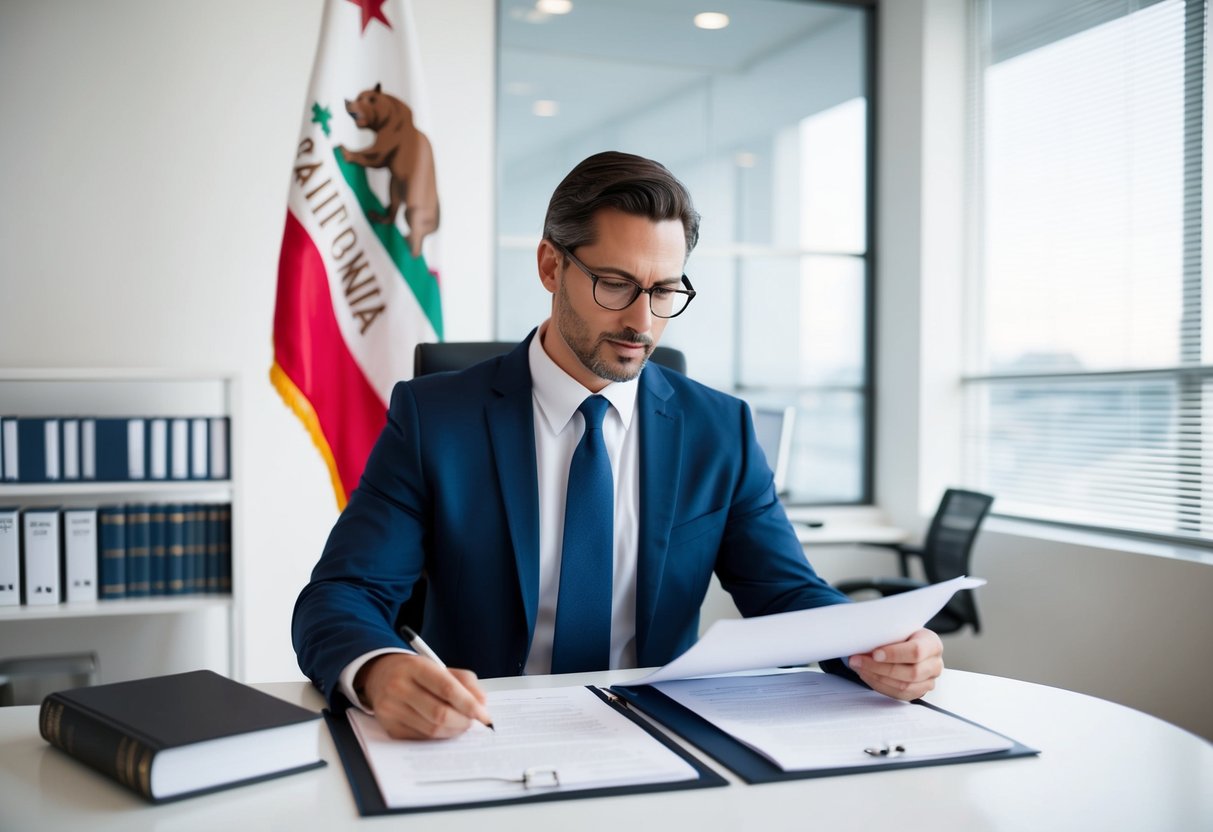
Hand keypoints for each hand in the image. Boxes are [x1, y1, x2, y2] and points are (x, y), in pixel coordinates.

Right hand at [356, 653, 491, 739]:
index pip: (447, 688)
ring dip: (453, 730)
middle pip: (439, 713)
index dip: (469, 704)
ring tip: (461, 724)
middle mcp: (399, 687)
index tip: (483, 715)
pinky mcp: (389, 726)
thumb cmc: (417, 672)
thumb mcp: (440, 667)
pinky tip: (444, 728)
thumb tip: (481, 704)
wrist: (381, 675)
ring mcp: (391, 708)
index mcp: (416, 667)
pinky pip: (421, 738)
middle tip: (474, 722)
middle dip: (463, 721)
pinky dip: (438, 735)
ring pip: (432, 729)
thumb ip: (465, 682)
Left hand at [849, 628, 943, 700]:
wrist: (910, 642)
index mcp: (932, 644)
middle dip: (880, 668)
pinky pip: (898, 694)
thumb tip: (864, 639)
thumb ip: (888, 634)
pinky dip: (879, 685)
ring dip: (876, 677)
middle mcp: (935, 664)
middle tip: (857, 660)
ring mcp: (929, 681)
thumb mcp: (900, 628)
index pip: (916, 651)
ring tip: (858, 667)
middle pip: (911, 672)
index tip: (874, 653)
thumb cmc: (904, 634)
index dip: (894, 654)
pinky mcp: (918, 692)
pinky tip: (866, 675)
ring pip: (904, 686)